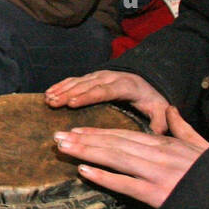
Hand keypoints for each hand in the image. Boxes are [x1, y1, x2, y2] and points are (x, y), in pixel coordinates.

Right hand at [46, 70, 174, 133]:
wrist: (147, 83)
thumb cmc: (151, 100)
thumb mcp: (159, 110)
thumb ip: (160, 121)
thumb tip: (157, 132)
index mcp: (125, 86)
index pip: (104, 90)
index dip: (88, 96)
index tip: (72, 103)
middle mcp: (110, 78)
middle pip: (87, 85)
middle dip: (69, 93)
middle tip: (53, 102)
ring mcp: (99, 76)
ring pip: (78, 81)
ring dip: (62, 89)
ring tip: (48, 99)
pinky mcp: (91, 77)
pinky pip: (74, 80)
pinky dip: (61, 85)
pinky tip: (49, 92)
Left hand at [54, 107, 208, 208]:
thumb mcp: (200, 145)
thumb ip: (183, 127)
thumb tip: (170, 110)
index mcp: (165, 143)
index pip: (125, 134)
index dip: (99, 132)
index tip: (77, 130)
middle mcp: (157, 154)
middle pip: (114, 143)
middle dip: (84, 139)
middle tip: (58, 137)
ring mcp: (156, 173)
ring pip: (115, 158)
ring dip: (87, 152)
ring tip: (64, 148)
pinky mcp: (157, 193)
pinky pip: (125, 184)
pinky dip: (103, 177)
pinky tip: (84, 171)